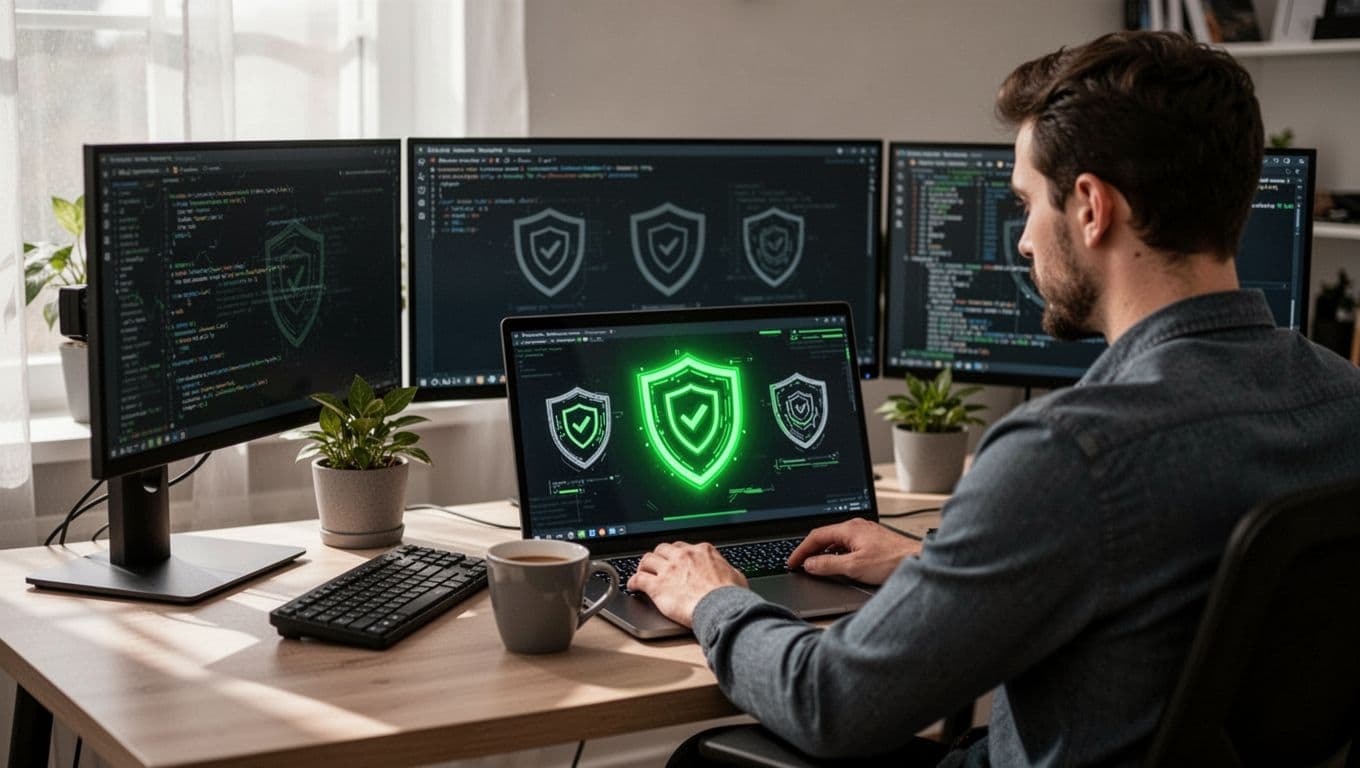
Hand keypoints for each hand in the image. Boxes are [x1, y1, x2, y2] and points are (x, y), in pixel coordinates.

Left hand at [627, 542, 748, 627]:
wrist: (721, 608)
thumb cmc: (730, 596)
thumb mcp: (736, 576)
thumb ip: (728, 570)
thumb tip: (731, 573)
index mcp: (702, 551)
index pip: (683, 547)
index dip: (677, 554)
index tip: (675, 560)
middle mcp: (683, 556)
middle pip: (663, 549)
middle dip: (659, 556)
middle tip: (656, 565)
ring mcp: (669, 569)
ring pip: (647, 560)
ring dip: (644, 566)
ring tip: (642, 572)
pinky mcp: (657, 586)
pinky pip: (638, 579)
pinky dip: (633, 582)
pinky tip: (632, 586)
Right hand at [787, 518, 920, 585]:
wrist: (918, 560)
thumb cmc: (892, 561)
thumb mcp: (854, 566)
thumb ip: (828, 565)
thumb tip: (810, 564)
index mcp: (849, 528)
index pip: (816, 536)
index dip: (801, 550)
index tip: (792, 562)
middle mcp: (856, 526)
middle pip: (825, 536)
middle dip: (810, 551)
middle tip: (800, 565)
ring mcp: (865, 533)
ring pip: (836, 541)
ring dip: (824, 553)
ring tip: (816, 567)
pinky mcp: (872, 541)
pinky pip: (847, 545)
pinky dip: (837, 554)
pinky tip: (838, 565)